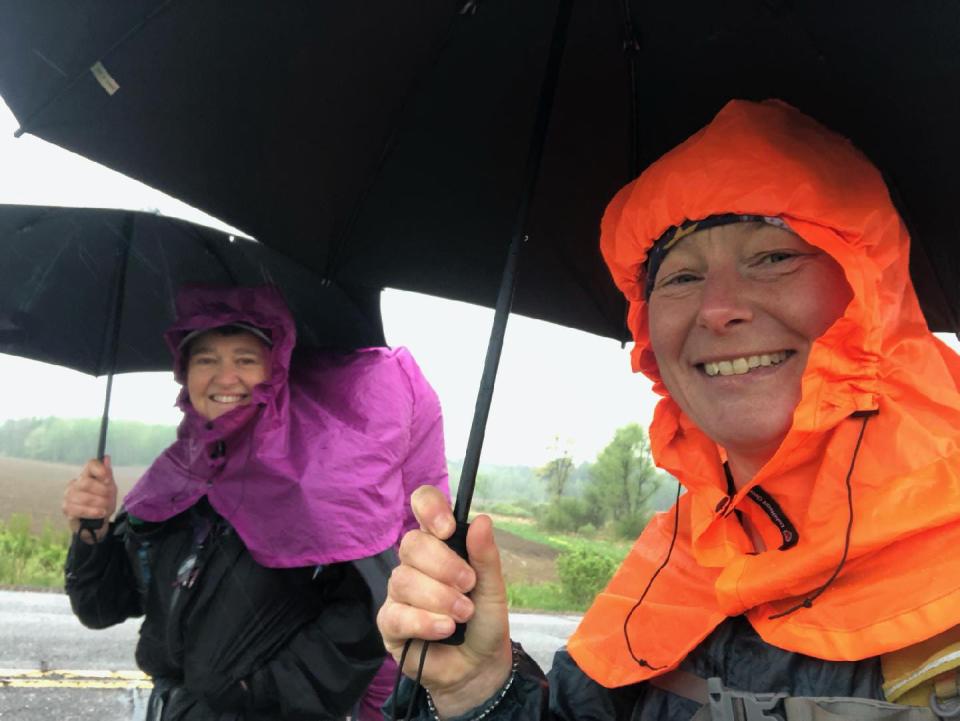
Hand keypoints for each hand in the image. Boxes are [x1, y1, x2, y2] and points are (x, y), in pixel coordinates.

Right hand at [63, 456, 117, 542]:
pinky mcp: (67, 509)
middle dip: (101, 492)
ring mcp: (69, 496)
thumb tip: (106, 457)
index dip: (101, 471)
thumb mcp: (110, 489)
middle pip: (86, 482)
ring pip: (83, 497)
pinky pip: (79, 509)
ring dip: (99, 503)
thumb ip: (108, 475)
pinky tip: (100, 513)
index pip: (91, 464)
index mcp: (86, 475)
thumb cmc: (102, 503)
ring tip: (105, 508)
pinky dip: (92, 512)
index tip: (108, 481)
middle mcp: (75, 483)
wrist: (98, 523)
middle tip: (109, 498)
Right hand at [377, 486, 512, 717]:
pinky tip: (444, 629)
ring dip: (440, 598)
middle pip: (412, 544)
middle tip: (468, 586)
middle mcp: (414, 563)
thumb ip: (485, 556)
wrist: (479, 665)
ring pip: (404, 579)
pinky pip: (397, 614)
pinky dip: (425, 621)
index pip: (422, 505)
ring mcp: (398, 592)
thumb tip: (482, 520)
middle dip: (444, 566)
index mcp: (439, 544)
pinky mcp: (390, 623)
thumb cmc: (483, 620)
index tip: (447, 529)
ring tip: (463, 615)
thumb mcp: (493, 587)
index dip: (430, 509)